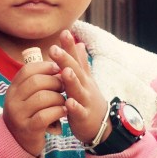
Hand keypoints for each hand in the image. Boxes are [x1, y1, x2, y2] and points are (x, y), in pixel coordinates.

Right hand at [1, 57, 65, 156]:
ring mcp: (18, 115)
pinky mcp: (28, 129)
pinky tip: (64, 112)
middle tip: (64, 87)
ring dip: (59, 98)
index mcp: (13, 89)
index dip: (45, 67)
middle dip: (55, 82)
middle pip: (36, 82)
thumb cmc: (29, 114)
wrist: (18, 142)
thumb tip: (58, 62)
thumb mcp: (27, 96)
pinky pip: (45, 116)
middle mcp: (12, 100)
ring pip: (42, 98)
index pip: (27, 70)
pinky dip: (58, 112)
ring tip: (64, 102)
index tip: (58, 69)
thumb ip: (38, 81)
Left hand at [48, 30, 107, 146]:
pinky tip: (69, 103)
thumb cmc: (89, 99)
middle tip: (54, 49)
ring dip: (72, 80)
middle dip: (66, 60)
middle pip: (75, 71)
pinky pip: (79, 112)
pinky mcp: (83, 116)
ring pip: (78, 90)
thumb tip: (80, 43)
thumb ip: (81, 62)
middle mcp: (84, 86)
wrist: (102, 125)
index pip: (75, 59)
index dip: (70, 47)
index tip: (64, 32)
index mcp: (82, 77)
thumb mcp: (86, 79)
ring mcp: (85, 100)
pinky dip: (74, 107)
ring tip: (65, 71)